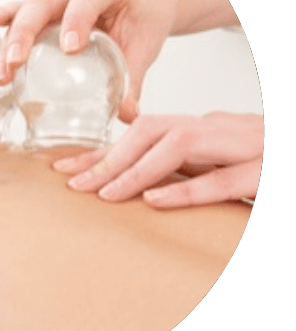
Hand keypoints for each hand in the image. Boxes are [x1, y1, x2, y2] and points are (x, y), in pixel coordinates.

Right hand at [0, 0, 175, 122]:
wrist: (139, 8)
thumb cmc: (141, 24)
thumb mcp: (143, 49)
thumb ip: (134, 80)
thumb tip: (127, 115)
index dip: (77, 19)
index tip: (70, 48)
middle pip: (45, 0)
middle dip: (26, 32)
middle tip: (15, 62)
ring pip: (27, 9)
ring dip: (11, 40)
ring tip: (2, 72)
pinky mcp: (44, 6)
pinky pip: (20, 10)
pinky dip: (4, 19)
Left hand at [52, 113, 263, 207]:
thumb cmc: (263, 165)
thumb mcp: (218, 165)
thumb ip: (184, 169)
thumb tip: (140, 186)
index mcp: (203, 130)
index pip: (141, 133)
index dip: (101, 150)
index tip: (65, 169)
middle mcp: (218, 131)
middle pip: (152, 132)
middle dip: (108, 157)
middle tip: (72, 183)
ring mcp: (243, 147)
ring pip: (180, 146)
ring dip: (136, 170)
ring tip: (103, 193)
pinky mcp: (266, 173)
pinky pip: (223, 179)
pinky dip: (187, 189)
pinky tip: (155, 201)